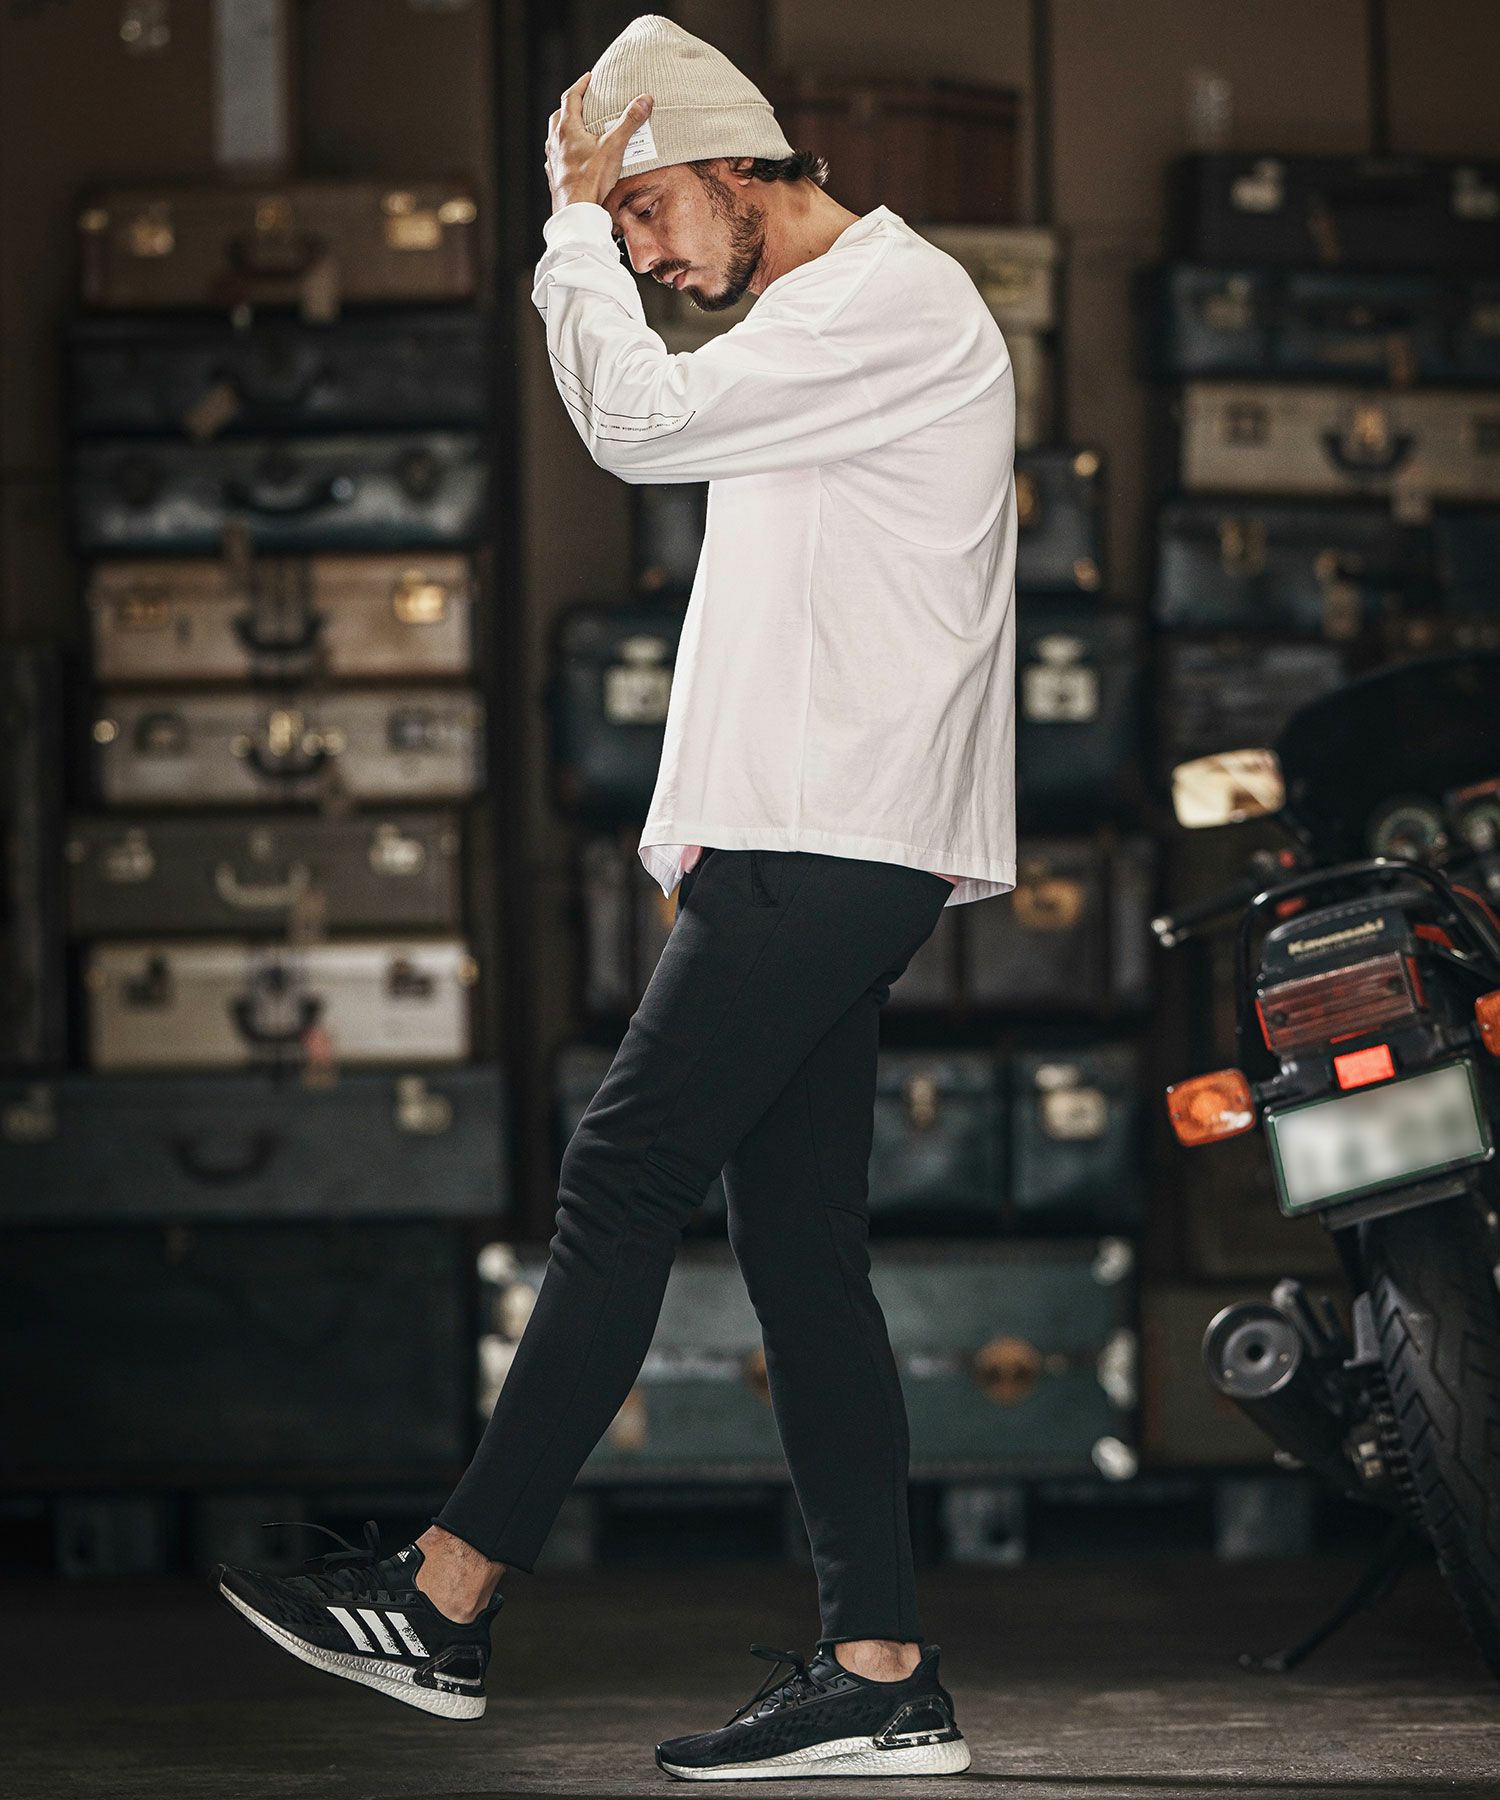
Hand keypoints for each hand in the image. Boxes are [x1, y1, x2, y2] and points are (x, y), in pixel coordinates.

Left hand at [546, 71, 652, 214]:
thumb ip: (629, 122)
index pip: (571, 97)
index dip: (580, 85)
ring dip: (564, 128)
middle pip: (559, 115)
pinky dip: (563, 151)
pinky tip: (570, 157)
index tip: (589, 78)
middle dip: (570, 106)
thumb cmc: (592, 180)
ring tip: (576, 129)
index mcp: (567, 129)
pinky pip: (556, 157)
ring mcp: (553, 160)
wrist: (577, 212)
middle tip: (581, 102)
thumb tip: (645, 100)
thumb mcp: (614, 146)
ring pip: (555, 136)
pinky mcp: (554, 177)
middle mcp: (556, 141)